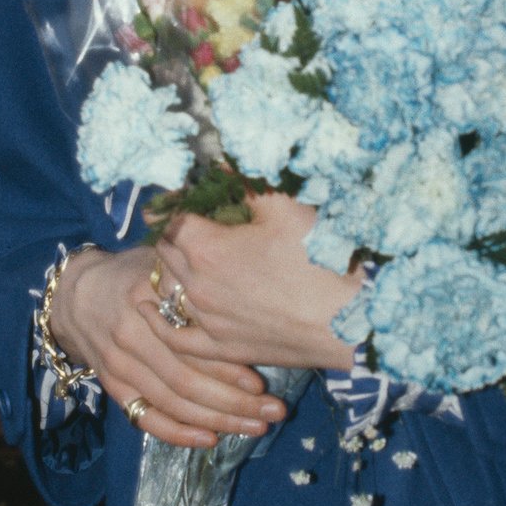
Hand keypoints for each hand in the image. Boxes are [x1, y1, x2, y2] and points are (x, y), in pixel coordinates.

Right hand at [54, 247, 288, 449]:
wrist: (77, 296)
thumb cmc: (134, 275)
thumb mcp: (160, 262)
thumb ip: (193, 277)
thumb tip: (248, 287)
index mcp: (148, 300)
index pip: (191, 343)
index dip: (227, 366)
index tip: (261, 381)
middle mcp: (132, 337)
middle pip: (186, 379)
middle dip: (234, 402)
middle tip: (274, 412)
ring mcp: (120, 366)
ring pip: (173, 402)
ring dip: (218, 420)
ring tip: (256, 427)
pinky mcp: (114, 387)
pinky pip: (146, 418)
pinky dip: (178, 433)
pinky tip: (210, 439)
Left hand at [154, 192, 359, 373]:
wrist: (353, 317)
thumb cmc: (321, 255)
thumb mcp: (283, 203)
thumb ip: (242, 178)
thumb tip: (217, 157)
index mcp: (204, 245)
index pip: (169, 216)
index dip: (174, 201)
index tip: (182, 194)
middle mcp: (196, 284)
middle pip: (164, 251)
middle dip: (171, 232)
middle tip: (186, 220)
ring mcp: (206, 320)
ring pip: (167, 289)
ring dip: (169, 270)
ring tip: (178, 256)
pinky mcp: (221, 348)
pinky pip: (176, 337)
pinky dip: (160, 320)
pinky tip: (152, 308)